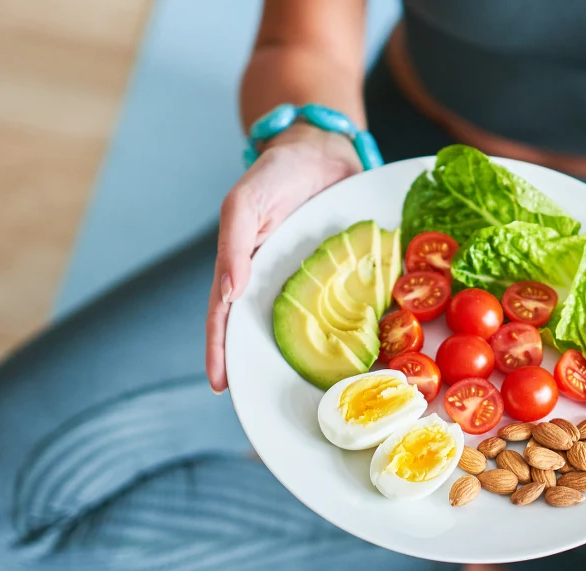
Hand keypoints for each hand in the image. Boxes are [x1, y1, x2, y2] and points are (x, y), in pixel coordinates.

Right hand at [206, 124, 362, 391]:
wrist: (325, 150)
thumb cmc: (278, 172)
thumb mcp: (247, 200)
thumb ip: (234, 243)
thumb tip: (229, 291)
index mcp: (245, 269)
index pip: (225, 317)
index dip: (220, 351)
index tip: (220, 386)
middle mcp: (276, 283)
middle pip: (265, 332)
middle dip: (265, 368)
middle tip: (271, 405)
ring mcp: (310, 283)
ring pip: (307, 329)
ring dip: (310, 359)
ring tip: (319, 394)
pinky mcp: (344, 276)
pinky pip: (347, 308)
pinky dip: (352, 332)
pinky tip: (365, 356)